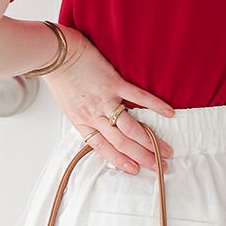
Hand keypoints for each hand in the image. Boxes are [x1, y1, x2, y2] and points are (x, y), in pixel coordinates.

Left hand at [41, 26, 175, 174]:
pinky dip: (155, 106)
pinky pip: (138, 97)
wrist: (56, 55)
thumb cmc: (61, 78)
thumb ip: (85, 118)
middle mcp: (95, 115)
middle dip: (142, 157)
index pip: (104, 149)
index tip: (136, 170)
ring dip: (150, 141)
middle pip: (121, 143)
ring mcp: (105, 99)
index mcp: (82, 123)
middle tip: (160, 166)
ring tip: (167, 151)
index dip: (121, 161)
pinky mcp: (114, 83)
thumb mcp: (69, 106)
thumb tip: (101, 128)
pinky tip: (169, 114)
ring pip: (130, 127)